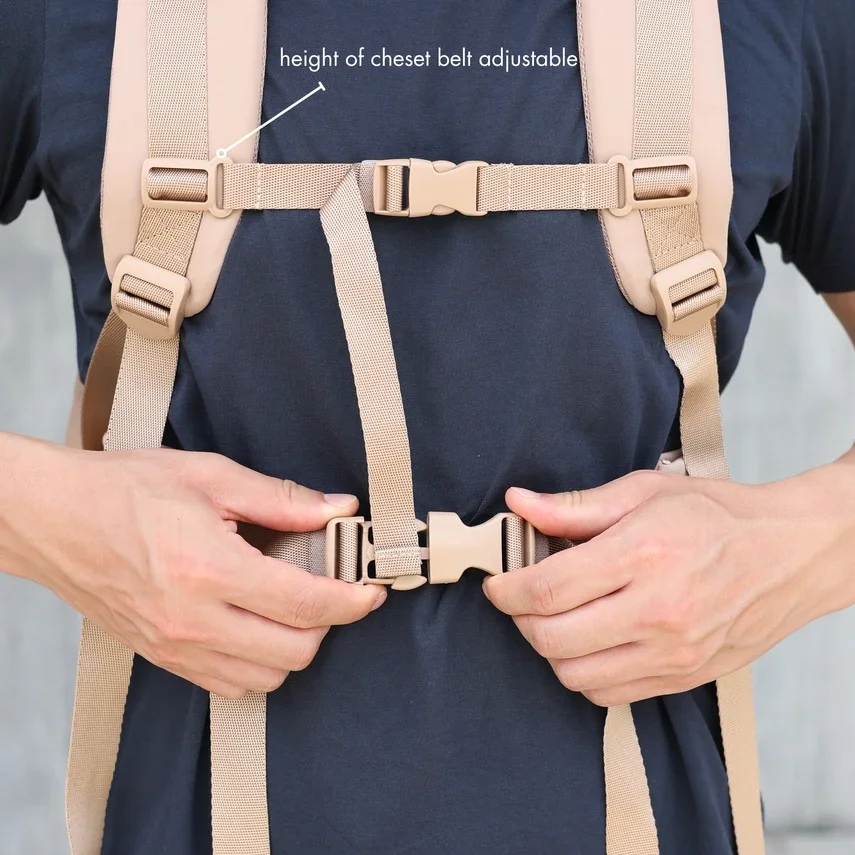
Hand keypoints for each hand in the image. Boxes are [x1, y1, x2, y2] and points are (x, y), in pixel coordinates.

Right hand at [1, 439, 383, 698]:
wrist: (53, 518)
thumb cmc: (124, 489)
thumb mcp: (210, 477)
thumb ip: (281, 498)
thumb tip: (337, 509)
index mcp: (209, 568)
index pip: (304, 604)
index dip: (350, 600)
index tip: (369, 591)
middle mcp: (193, 619)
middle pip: (293, 654)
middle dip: (327, 625)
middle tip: (332, 591)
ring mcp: (175, 646)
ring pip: (264, 679)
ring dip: (294, 648)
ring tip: (295, 608)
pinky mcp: (161, 657)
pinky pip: (228, 683)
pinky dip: (258, 665)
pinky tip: (258, 627)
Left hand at [483, 462, 854, 706]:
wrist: (788, 553)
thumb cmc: (715, 516)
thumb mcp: (643, 492)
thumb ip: (574, 506)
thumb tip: (519, 504)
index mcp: (641, 555)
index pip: (547, 589)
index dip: (506, 589)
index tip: (497, 582)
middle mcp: (656, 611)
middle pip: (552, 639)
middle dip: (520, 619)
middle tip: (521, 598)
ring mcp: (672, 652)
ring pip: (574, 675)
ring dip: (549, 648)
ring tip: (556, 617)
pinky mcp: (683, 677)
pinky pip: (608, 695)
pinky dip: (584, 673)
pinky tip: (590, 641)